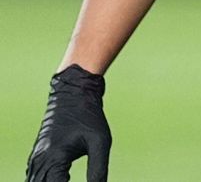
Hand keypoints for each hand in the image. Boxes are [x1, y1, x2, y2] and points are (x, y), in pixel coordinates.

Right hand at [26, 65, 110, 181]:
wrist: (73, 93)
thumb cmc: (89, 116)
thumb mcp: (101, 142)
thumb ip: (98, 170)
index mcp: (54, 159)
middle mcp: (40, 161)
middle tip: (73, 178)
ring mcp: (35, 158)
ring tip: (68, 177)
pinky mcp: (37, 156)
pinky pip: (35, 177)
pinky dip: (45, 181)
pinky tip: (61, 179)